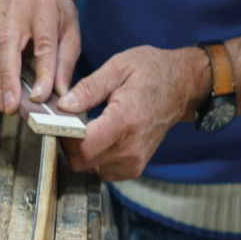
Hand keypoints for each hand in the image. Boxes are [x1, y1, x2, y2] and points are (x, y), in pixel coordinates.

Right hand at [0, 0, 80, 113]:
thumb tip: (60, 94)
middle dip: (8, 78)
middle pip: (8, 43)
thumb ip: (65, 63)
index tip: (40, 97)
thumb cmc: (59, 14)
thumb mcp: (71, 34)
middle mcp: (19, 5)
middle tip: (11, 105)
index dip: (42, 72)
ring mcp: (1, 12)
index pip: (43, 43)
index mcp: (45, 4)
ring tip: (3, 104)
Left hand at [58, 46, 210, 180]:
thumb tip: (63, 107)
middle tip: (68, 123)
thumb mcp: (117, 68)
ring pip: (89, 169)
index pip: (83, 147)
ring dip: (81, 152)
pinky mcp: (134, 168)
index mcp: (126, 121)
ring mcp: (134, 161)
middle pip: (82, 162)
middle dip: (68, 144)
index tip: (58, 121)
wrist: (182, 86)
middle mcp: (131, 148)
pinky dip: (94, 158)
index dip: (64, 137)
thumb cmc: (152, 72)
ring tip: (87, 128)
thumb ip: (87, 89)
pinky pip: (101, 171)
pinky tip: (100, 138)